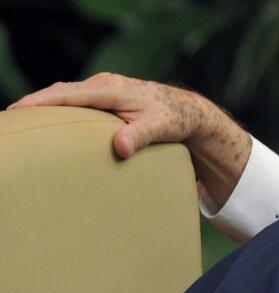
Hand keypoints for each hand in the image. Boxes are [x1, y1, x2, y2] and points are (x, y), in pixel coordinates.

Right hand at [8, 72, 250, 209]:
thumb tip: (120, 147)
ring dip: (42, 106)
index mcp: (111, 89)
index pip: (68, 95)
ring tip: (18, 122)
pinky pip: (74, 101)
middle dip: (33, 104)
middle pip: (60, 92)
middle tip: (9, 119)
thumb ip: (140, 136)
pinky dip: (57, 108)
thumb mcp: (161, 128)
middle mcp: (103, 85)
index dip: (41, 102)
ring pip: (65, 96)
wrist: (187, 111)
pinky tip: (45, 122)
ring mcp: (102, 89)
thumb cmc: (174, 119)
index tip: (18, 110)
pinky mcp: (103, 97)